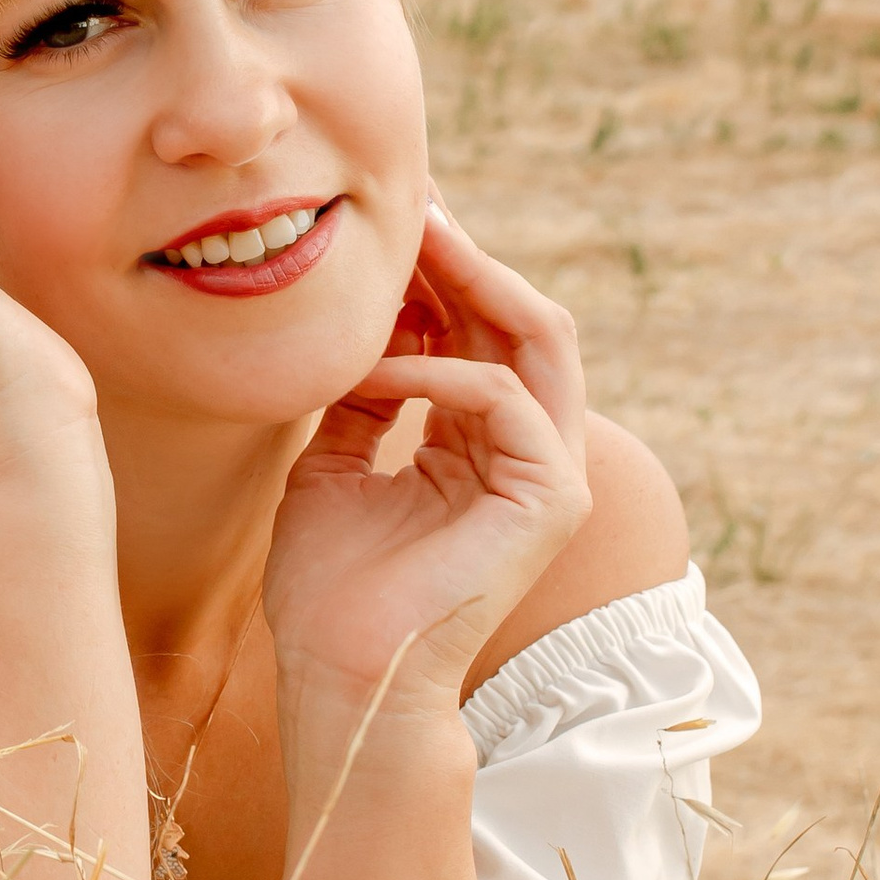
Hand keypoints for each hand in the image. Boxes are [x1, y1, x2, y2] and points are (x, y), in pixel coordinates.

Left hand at [262, 194, 590, 726]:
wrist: (342, 679)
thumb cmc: (330, 593)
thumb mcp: (331, 468)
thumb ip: (358, 402)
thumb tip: (355, 334)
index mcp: (481, 446)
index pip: (476, 332)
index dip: (436, 272)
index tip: (387, 219)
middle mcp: (528, 453)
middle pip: (517, 319)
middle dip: (466, 254)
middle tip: (414, 200)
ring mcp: (549, 475)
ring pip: (538, 339)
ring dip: (474, 282)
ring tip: (417, 240)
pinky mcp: (549, 500)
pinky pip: (503, 398)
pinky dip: (437, 373)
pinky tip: (375, 372)